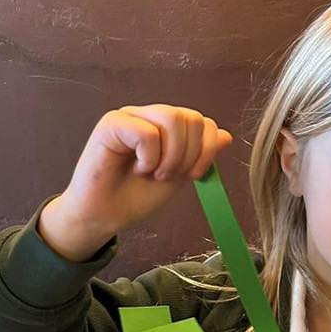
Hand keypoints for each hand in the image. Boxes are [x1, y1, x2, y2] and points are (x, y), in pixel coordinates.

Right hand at [39, 105, 232, 260]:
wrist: (103, 216)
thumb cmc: (134, 196)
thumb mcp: (177, 176)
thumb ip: (199, 155)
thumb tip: (227, 136)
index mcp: (165, 126)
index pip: (203, 122)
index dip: (207, 150)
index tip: (194, 176)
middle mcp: (148, 115)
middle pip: (191, 118)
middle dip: (189, 154)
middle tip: (168, 176)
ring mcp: (130, 116)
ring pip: (172, 118)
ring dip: (171, 156)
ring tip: (154, 173)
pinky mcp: (111, 124)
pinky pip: (147, 132)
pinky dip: (150, 157)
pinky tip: (138, 168)